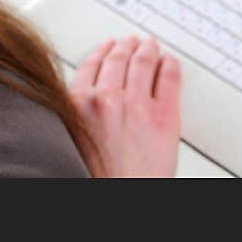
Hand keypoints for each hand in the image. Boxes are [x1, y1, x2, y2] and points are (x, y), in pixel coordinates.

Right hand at [68, 35, 181, 176]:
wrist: (119, 200)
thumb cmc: (95, 178)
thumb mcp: (71, 139)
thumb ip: (77, 113)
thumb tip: (86, 100)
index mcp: (77, 103)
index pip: (91, 65)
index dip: (102, 52)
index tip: (108, 46)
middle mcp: (105, 98)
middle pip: (118, 60)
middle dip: (126, 47)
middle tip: (132, 42)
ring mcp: (136, 104)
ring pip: (143, 63)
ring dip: (148, 49)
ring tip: (151, 46)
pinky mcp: (164, 116)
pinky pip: (169, 78)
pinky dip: (170, 65)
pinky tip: (170, 62)